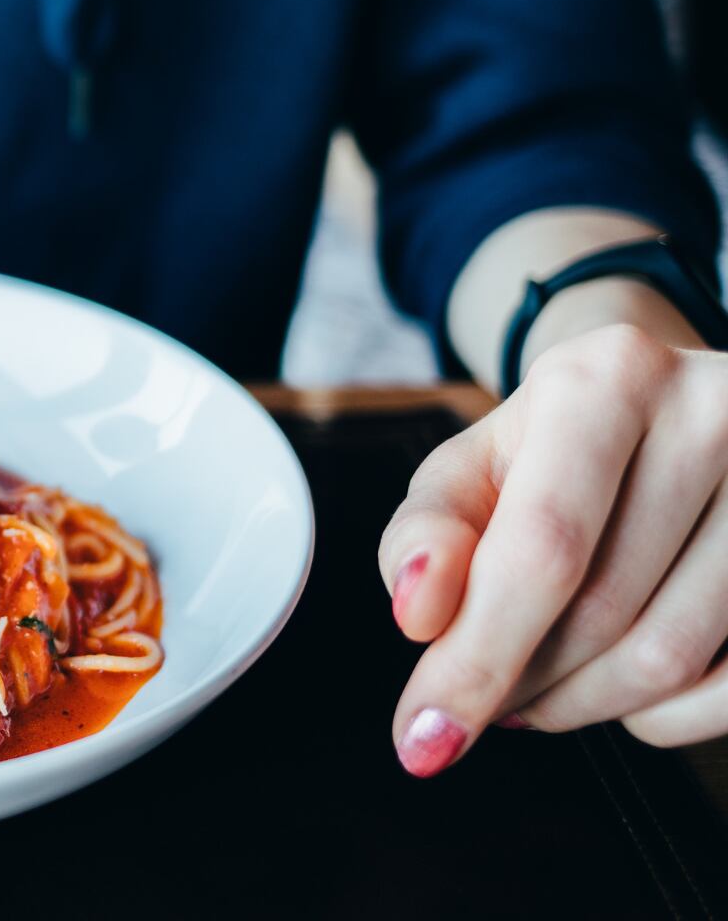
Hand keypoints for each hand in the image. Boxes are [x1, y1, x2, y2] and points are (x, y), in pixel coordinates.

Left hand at [380, 323, 727, 774]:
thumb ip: (425, 536)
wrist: (664, 416)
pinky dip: (662, 715)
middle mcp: (714, 412)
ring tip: (543, 687)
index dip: (477, 658)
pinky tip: (618, 688)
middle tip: (487, 696)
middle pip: (603, 614)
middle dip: (523, 682)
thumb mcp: (471, 471)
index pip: (542, 549)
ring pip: (670, 660)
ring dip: (585, 703)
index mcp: (608, 380)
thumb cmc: (551, 454)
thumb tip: (417, 613)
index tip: (426, 737)